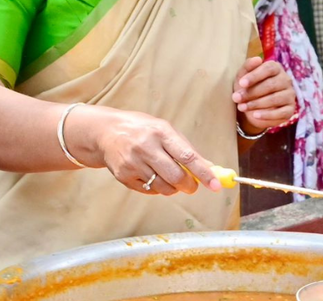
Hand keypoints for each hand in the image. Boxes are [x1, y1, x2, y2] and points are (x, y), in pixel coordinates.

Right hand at [81, 107, 221, 195]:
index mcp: (161, 132)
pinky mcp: (123, 176)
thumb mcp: (166, 131)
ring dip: (174, 188)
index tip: (216, 185)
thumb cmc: (143, 130)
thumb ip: (187, 149)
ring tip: (171, 178)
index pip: (188, 156)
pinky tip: (153, 176)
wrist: (106, 132)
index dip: (204, 173)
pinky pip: (149, 191)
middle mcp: (146, 147)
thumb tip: (209, 167)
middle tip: (192, 186)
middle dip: (189, 185)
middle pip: (176, 176)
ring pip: (164, 188)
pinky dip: (158, 188)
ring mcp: (133, 163)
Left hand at [232, 58, 295, 132]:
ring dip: (256, 104)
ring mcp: (290, 95)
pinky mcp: (290, 109)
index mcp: (276, 68)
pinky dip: (267, 115)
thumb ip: (248, 67)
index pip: (269, 69)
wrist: (252, 110)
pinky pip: (280, 112)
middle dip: (252, 92)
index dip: (255, 76)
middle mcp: (286, 80)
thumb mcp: (243, 78)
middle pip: (271, 85)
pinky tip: (255, 115)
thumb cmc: (248, 89)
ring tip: (242, 107)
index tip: (241, 83)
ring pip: (275, 98)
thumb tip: (257, 59)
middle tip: (237, 98)